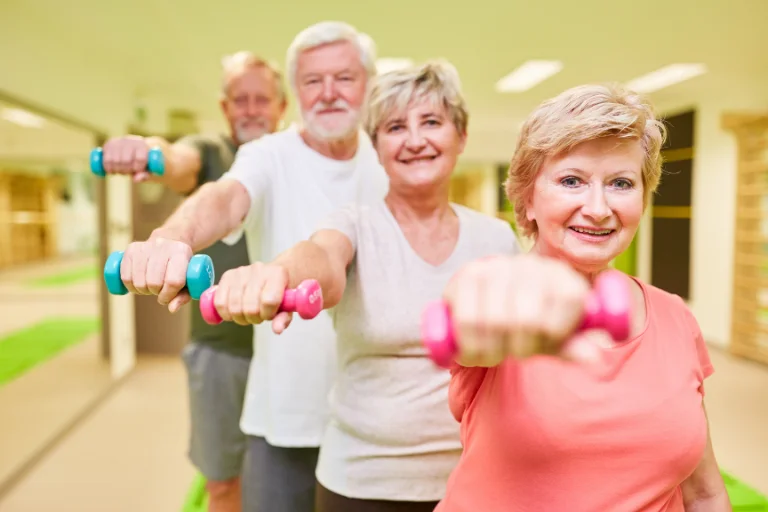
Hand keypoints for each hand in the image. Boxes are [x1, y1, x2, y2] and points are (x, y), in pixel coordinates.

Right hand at [101, 135, 153, 182]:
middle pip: (126, 160)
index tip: (137, 171)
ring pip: (115, 161)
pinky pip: (106, 160)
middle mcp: (130, 141)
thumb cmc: (144, 162)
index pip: (140, 159)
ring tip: (121, 170)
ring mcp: (118, 141)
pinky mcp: (109, 144)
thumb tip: (136, 179)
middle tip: (128, 172)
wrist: (135, 149)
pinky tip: (112, 170)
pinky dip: (108, 168)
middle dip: (126, 170)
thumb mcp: (148, 169)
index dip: (138, 168)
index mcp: (142, 145)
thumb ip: (145, 175)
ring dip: (117, 170)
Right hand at [120, 236, 193, 311]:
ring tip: (149, 286)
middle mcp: (164, 245)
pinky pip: (125, 276)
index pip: (173, 281)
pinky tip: (138, 283)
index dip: (168, 295)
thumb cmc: (181, 267)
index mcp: (182, 252)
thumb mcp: (189, 281)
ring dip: (143, 290)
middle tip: (158, 289)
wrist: (170, 241)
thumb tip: (172, 308)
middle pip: (154, 282)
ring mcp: (146, 246)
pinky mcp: (131, 248)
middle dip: (155, 292)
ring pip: (139, 281)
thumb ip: (183, 297)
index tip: (166, 297)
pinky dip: (130, 286)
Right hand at [213, 263, 292, 331]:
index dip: (267, 314)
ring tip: (247, 313)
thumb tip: (277, 330)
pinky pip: (219, 302)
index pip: (269, 301)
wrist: (271, 275)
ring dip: (240, 317)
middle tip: (257, 316)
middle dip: (254, 318)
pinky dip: (225, 313)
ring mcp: (241, 272)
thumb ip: (283, 318)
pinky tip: (233, 312)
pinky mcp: (227, 276)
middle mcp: (259, 269)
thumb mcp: (286, 307)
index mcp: (277, 274)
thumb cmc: (279, 293)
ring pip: (234, 307)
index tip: (269, 315)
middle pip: (251, 307)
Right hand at [444, 254, 598, 366]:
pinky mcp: (468, 274)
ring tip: (494, 351)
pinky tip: (474, 348)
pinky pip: (468, 320)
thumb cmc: (527, 323)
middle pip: (528, 319)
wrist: (487, 303)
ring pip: (495, 322)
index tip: (544, 343)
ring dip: (493, 351)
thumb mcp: (553, 338)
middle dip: (520, 347)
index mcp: (562, 276)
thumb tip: (593, 356)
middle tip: (515, 351)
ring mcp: (498, 266)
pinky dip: (471, 345)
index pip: (566, 306)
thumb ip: (572, 347)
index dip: (553, 338)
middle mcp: (531, 264)